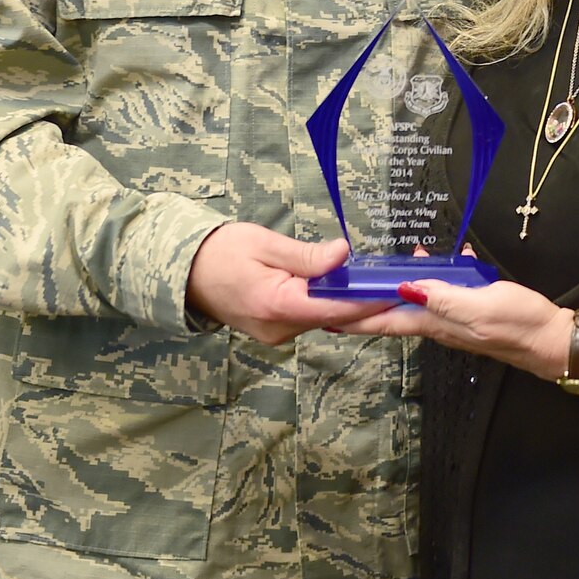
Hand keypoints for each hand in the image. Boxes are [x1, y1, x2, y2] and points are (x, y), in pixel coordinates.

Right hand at [186, 224, 391, 344]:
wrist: (183, 273)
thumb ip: (307, 255)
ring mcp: (276, 335)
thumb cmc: (220, 252)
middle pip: (333, 316)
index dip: (368, 300)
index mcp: (277, 306)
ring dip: (343, 300)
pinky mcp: (274, 331)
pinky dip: (323, 303)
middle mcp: (279, 330)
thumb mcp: (264, 243)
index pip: (336, 308)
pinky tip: (336, 285)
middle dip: (361, 298)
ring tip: (369, 277)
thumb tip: (344, 254)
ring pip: (321, 318)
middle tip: (390, 278)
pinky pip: (308, 317)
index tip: (395, 288)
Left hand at [336, 278, 573, 379]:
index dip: (356, 318)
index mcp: (436, 323)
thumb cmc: (519, 323)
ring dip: (395, 289)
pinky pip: (441, 295)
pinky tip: (439, 264)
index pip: (386, 321)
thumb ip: (443, 298)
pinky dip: (432, 280)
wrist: (554, 340)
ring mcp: (455, 320)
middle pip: (393, 314)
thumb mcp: (480, 306)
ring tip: (381, 271)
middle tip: (341, 291)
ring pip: (415, 303)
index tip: (327, 314)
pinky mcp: (471, 312)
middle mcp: (440, 325)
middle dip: (366, 304)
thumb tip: (405, 288)